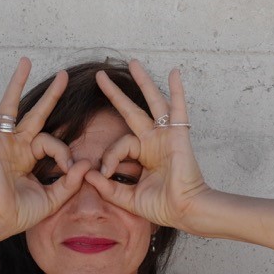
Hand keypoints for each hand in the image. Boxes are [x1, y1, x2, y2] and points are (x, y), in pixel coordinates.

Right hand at [0, 57, 94, 238]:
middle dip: (51, 95)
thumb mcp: (52, 198)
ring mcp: (2, 141)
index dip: (64, 154)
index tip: (69, 169)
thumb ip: (70, 182)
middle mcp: (16, 146)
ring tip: (26, 61)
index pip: (52, 143)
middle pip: (36, 113)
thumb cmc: (19, 213)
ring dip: (18, 83)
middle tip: (64, 75)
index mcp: (29, 158)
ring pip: (12, 106)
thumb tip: (86, 164)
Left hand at [82, 59, 211, 229]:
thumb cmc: (163, 207)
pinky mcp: (178, 135)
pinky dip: (177, 91)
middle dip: (115, 94)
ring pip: (153, 103)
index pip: (119, 145)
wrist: (185, 211)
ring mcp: (166, 136)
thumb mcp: (128, 198)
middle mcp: (153, 141)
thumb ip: (107, 188)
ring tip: (133, 63)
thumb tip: (87, 174)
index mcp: (143, 155)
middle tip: (100, 76)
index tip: (105, 174)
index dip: (109, 157)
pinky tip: (174, 73)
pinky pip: (178, 109)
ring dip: (143, 82)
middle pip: (131, 111)